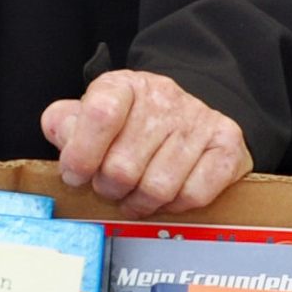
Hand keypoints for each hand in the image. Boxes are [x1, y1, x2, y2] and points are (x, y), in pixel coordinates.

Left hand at [40, 70, 250, 216]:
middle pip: (123, 167)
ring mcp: (199, 119)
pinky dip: (175, 206)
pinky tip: (167, 195)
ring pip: (158, 188)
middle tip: (110, 187)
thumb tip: (65, 137)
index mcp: (125, 85)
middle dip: (109, 188)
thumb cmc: (129, 124)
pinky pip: (194, 195)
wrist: (186, 115)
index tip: (75, 175)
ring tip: (135, 195)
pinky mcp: (226, 144)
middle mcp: (164, 97)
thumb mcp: (88, 115)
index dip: (82, 155)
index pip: (101, 115)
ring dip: (139, 202)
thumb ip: (65, 125)